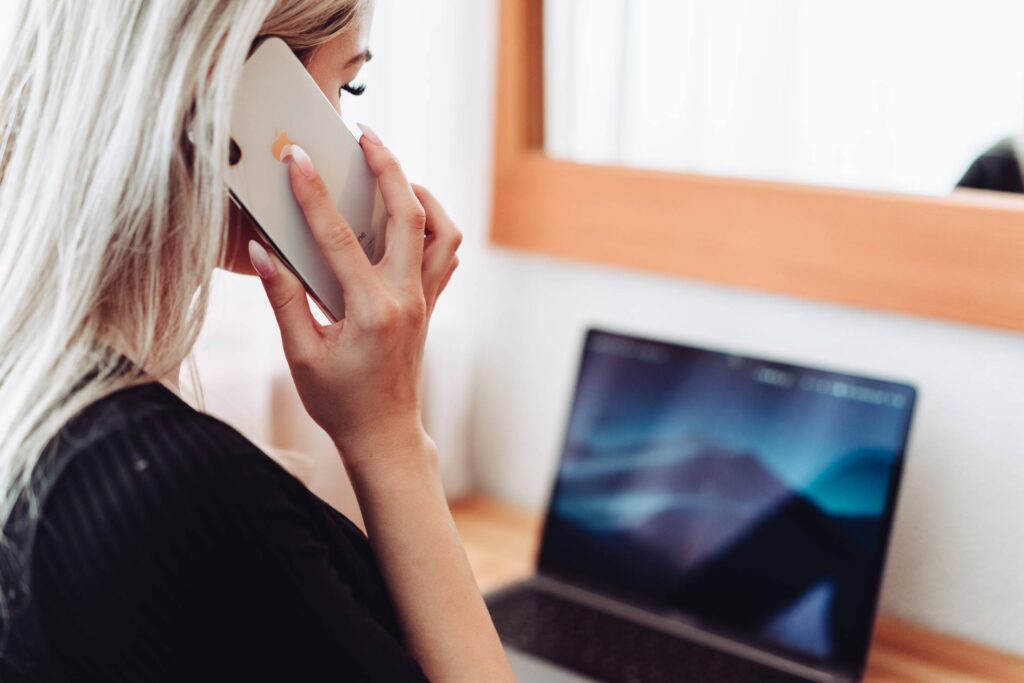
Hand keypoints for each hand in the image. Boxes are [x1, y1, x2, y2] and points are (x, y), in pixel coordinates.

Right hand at [248, 129, 461, 467]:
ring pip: (441, 231)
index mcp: (370, 310)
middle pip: (409, 215)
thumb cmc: (340, 402)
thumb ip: (283, 300)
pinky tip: (407, 216)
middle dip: (387, 167)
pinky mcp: (429, 304)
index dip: (314, 195)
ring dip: (420, 195)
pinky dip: (433, 226)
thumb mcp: (301, 355)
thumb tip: (263, 253)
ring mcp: (423, 300)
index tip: (298, 160)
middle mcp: (405, 298)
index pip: (339, 238)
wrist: (383, 434)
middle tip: (364, 138)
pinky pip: (443, 254)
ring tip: (391, 173)